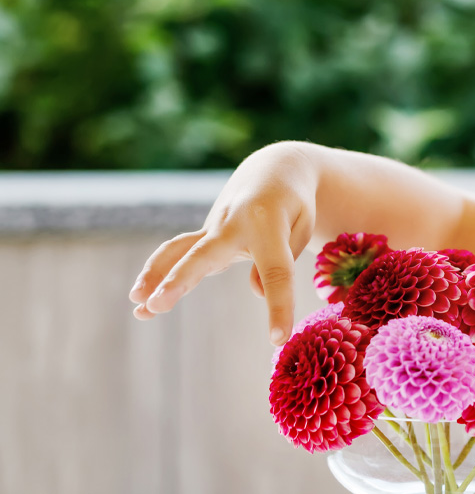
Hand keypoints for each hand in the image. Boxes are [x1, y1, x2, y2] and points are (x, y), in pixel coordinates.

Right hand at [128, 143, 316, 344]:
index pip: (275, 272)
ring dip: (156, 277)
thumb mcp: (301, 227)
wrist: (274, 170)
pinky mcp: (205, 236)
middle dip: (180, 281)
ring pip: (180, 251)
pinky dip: (158, 272)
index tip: (279, 338)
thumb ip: (282, 260)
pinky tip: (140, 300)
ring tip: (139, 307)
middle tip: (157, 304)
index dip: (278, 305)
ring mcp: (214, 228)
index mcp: (268, 223)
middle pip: (205, 256)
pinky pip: (177, 252)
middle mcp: (234, 223)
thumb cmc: (295, 204)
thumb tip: (256, 290)